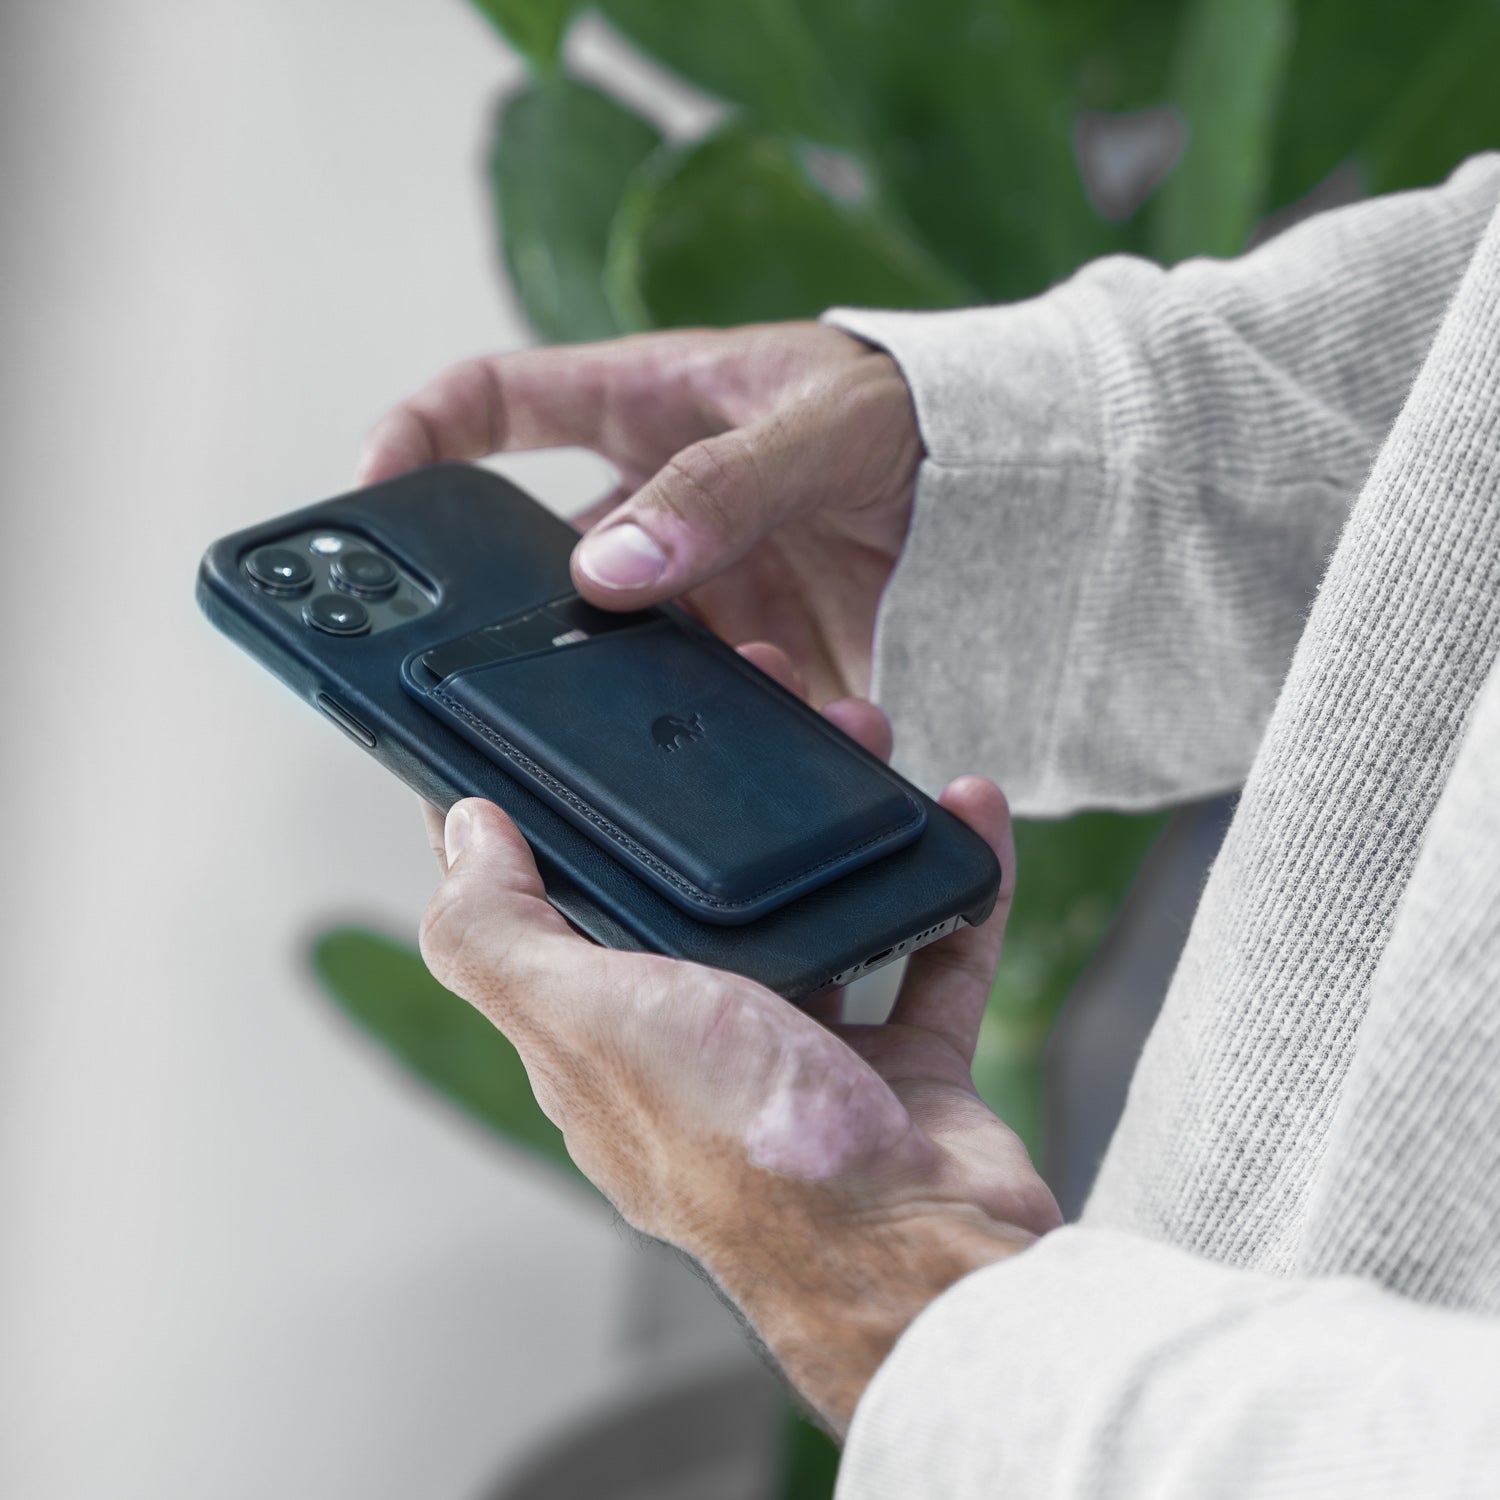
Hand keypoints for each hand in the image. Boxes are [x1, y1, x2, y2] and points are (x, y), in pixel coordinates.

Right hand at [358, 324, 921, 703]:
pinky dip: (736, 739)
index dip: (418, 437)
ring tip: (730, 686)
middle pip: (538, 568)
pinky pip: (713, 714)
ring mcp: (700, 594)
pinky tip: (796, 735)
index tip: (368, 492)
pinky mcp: (754, 661)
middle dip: (513, 623)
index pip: (496, 403)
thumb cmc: (920, 413)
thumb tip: (607, 569)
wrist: (1021, 495)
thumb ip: (719, 488)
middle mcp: (654, 512)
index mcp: (646, 408)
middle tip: (493, 680)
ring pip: (622, 660)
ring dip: (647, 695)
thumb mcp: (821, 426)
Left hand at [415, 650, 1059, 1434]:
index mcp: (607, 1040)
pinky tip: (969, 809)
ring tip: (863, 730)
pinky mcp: (905, 1069)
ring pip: (821, 907)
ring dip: (843, 818)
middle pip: (706, 891)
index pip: (565, 907)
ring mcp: (808, 1059)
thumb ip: (503, 936)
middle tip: (762, 695)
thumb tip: (459, 836)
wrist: (920, 1256)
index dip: (572, 814)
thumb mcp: (590, 1023)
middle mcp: (701, 1049)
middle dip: (730, 793)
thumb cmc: (746, 1151)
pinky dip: (952, 881)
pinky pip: (930, 949)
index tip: (594, 722)